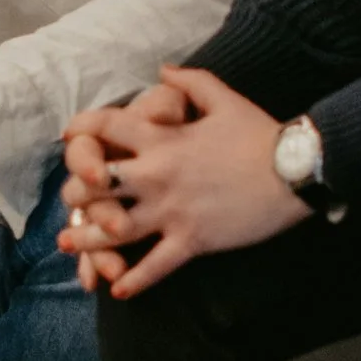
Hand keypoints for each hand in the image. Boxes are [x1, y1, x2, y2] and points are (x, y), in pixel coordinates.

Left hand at [61, 67, 308, 299]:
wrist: (294, 171)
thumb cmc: (260, 133)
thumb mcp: (223, 98)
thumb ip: (189, 82)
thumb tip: (162, 69)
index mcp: (162, 139)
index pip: (108, 127)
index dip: (83, 128)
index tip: (68, 135)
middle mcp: (157, 175)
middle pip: (97, 183)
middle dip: (77, 190)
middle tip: (69, 198)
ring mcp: (172, 211)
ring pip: (115, 229)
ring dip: (87, 237)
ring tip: (67, 244)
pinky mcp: (191, 240)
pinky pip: (156, 266)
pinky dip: (135, 280)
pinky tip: (118, 291)